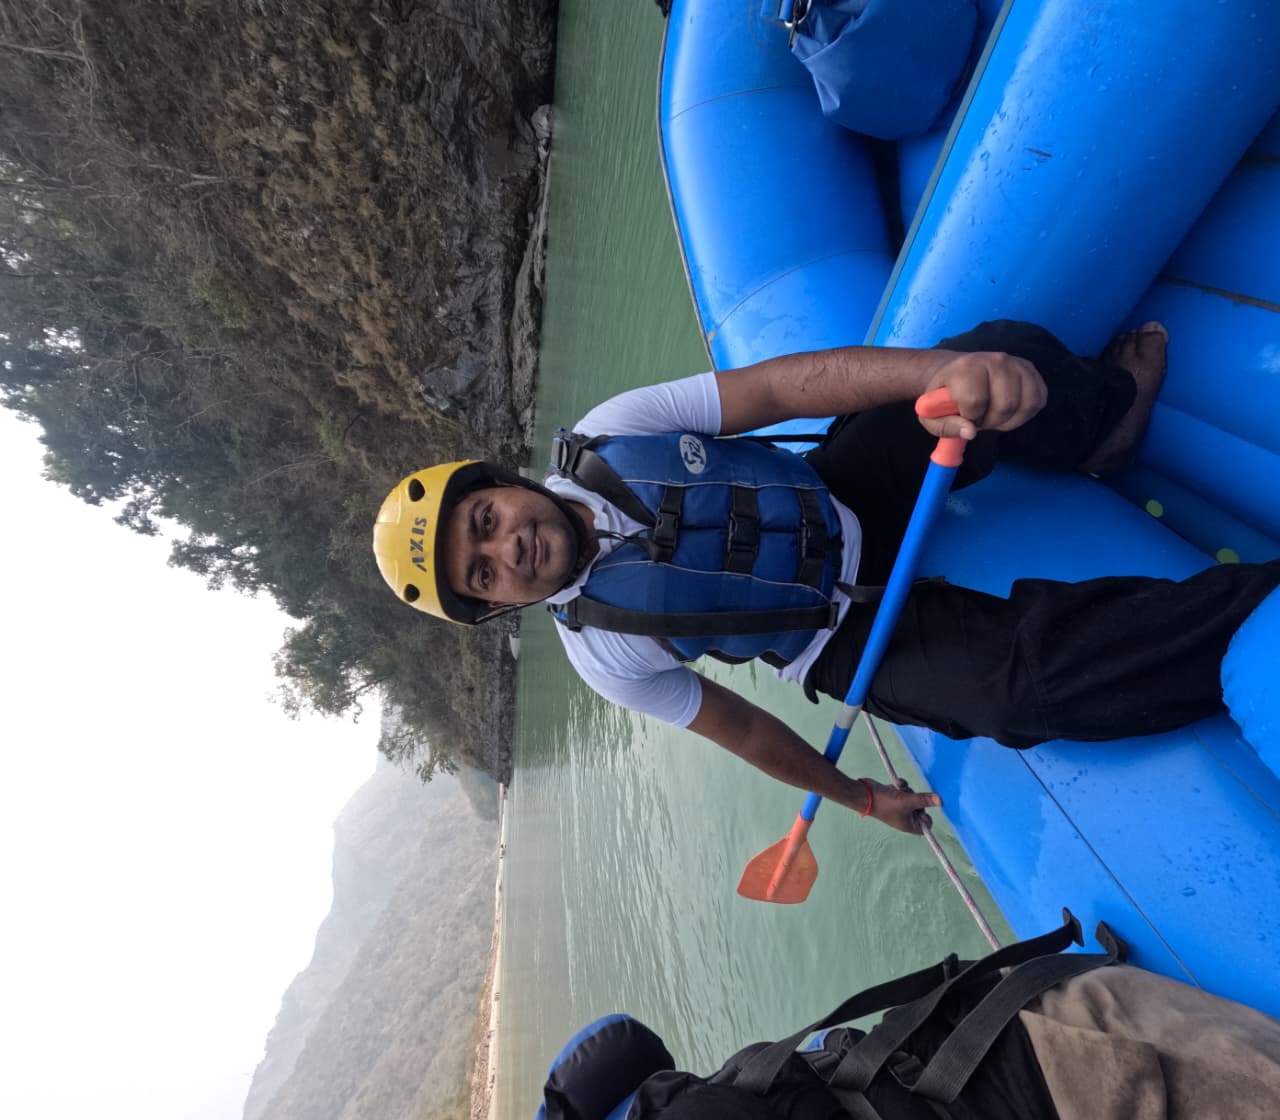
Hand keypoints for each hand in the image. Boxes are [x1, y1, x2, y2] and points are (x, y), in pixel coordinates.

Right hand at [866, 777, 941, 834]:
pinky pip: (904, 791)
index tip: (923, 808)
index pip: (926, 825)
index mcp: (909, 824)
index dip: (927, 817)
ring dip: (909, 791)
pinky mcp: (894, 797)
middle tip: (909, 797)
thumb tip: (941, 801)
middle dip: (917, 799)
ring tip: (900, 789)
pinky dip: (902, 787)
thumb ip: (924, 800)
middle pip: (921, 808)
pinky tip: (897, 783)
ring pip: (913, 797)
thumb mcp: (907, 801)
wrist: (863, 794)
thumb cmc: (885, 802)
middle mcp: (905, 817)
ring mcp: (899, 806)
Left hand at [920, 351, 1046, 440]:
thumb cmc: (943, 396)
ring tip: (993, 414)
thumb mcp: (931, 415)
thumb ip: (946, 426)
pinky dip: (1024, 414)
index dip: (970, 418)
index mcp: (966, 367)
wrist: (956, 372)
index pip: (976, 401)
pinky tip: (1008, 412)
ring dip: (1009, 419)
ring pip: (1026, 403)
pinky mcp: (1030, 370)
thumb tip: (971, 432)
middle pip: (1006, 404)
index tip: (963, 415)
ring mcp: (1016, 363)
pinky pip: (1038, 400)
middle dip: (992, 421)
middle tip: (979, 418)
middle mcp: (995, 360)